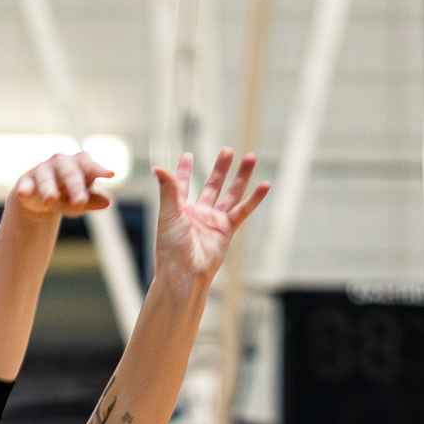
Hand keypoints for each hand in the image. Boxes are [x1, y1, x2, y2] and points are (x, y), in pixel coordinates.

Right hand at [12, 150, 112, 217]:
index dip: (97, 169)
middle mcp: (60, 162)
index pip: (87, 163)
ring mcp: (42, 170)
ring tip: (51, 200)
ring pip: (46, 177)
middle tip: (80, 201)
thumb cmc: (67, 194)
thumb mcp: (80, 198)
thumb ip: (91, 200)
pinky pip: (25, 184)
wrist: (40, 200)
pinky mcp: (25, 181)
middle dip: (75, 186)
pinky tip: (24, 194)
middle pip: (69, 172)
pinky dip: (25, 188)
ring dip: (49, 188)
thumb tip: (107, 202)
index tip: (110, 175)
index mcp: (77, 163)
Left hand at [153, 147, 269, 294]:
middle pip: (212, 185)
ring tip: (251, 157)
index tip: (188, 156)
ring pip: (231, 194)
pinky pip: (243, 211)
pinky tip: (265, 185)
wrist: (185, 272)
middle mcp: (199, 213)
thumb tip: (158, 167)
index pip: (182, 185)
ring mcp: (214, 221)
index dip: (184, 171)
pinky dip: (254, 198)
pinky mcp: (227, 230)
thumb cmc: (171, 247)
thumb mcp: (169, 213)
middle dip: (220, 168)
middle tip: (227, 151)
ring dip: (241, 177)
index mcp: (180, 208)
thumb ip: (168, 189)